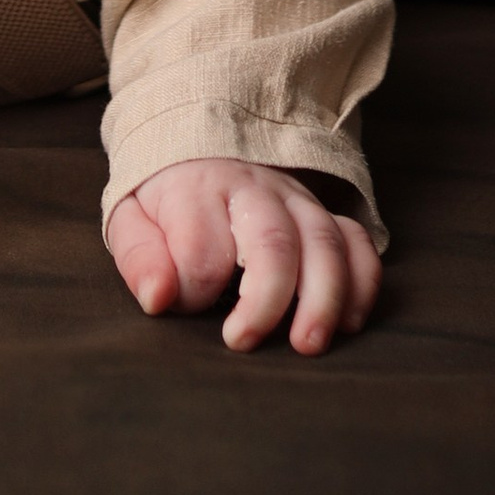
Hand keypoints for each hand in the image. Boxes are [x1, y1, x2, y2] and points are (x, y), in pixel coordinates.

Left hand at [106, 157, 381, 355]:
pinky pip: (357, 242)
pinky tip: (349, 323)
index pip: (203, 249)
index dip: (193, 290)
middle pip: (274, 242)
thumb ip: (140, 258)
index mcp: (198, 191)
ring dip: (324, 298)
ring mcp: (296, 201)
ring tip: (308, 344)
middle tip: (243, 342)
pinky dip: (362, 282)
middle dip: (266, 301)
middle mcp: (255, 191)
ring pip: (326, 243)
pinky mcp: (324, 214)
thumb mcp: (132, 219)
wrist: (199, 150)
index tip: (184, 307)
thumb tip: (157, 298)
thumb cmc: (166, 201)